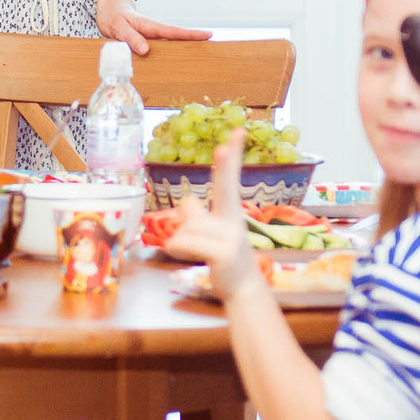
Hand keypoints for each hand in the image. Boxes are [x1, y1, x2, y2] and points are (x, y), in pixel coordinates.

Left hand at [96, 0, 210, 55]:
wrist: (109, 10)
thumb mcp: (117, 26)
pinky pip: (162, 48)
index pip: (173, 31)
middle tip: (214, 45)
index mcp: (149, 26)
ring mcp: (152, 37)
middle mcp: (154, 31)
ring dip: (185, 48)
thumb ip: (130, 38)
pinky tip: (178, 63)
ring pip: (172, 43)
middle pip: (178, 37)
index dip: (190, 34)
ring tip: (202, 56)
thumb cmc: (113, 16)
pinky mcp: (148, 42)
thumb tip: (146, 50)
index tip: (208, 34)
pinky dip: (171, 53)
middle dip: (195, 40)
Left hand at [161, 131, 261, 297]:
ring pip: (185, 227)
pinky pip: (182, 243)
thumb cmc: (225, 258)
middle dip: (226, 166)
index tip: (237, 131)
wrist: (242, 289)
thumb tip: (187, 198)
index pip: (230, 180)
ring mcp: (230, 239)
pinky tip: (190, 258)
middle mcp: (233, 222)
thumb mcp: (212, 233)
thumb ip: (197, 215)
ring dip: (180, 240)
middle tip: (224, 146)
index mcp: (230, 213)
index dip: (232, 157)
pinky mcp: (222, 255)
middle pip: (225, 190)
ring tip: (196, 253)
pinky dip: (177, 250)